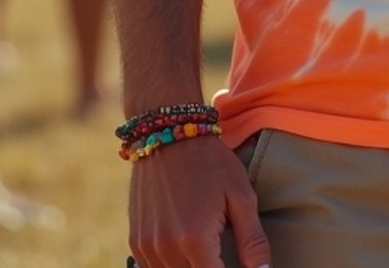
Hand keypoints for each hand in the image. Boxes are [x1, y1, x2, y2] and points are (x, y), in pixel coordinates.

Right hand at [127, 138, 269, 267]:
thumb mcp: (240, 195)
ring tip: (208, 251)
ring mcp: (146, 247)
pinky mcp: (136, 242)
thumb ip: (252, 239)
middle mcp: (166, 248)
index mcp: (195, 239)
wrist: (169, 133)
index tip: (239, 265)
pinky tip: (187, 251)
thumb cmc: (211, 162)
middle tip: (224, 255)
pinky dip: (172, 266)